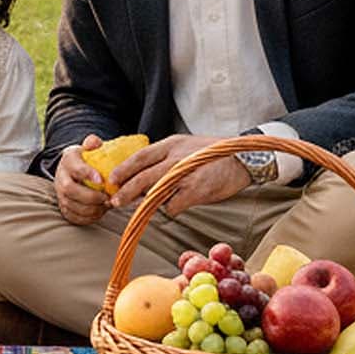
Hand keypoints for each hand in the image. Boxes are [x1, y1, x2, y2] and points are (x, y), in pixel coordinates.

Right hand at [52, 137, 109, 225]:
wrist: (74, 170)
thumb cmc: (87, 159)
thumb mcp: (89, 147)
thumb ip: (92, 143)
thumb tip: (95, 142)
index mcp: (68, 161)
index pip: (75, 168)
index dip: (87, 174)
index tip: (101, 180)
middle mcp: (60, 178)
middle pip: (69, 190)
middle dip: (90, 196)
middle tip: (106, 197)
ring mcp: (60, 194)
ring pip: (71, 206)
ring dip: (91, 209)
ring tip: (105, 205)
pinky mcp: (64, 207)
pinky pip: (73, 217)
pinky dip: (88, 218)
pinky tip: (99, 212)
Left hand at [108, 133, 251, 216]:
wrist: (242, 159)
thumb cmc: (212, 155)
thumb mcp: (185, 146)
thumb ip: (165, 158)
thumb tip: (143, 174)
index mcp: (171, 144)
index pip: (140, 157)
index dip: (124, 169)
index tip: (111, 180)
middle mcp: (176, 158)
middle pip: (143, 177)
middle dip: (126, 191)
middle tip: (114, 201)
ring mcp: (186, 175)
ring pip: (155, 193)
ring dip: (143, 203)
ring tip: (135, 208)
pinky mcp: (196, 190)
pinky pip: (173, 206)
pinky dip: (170, 209)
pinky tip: (173, 207)